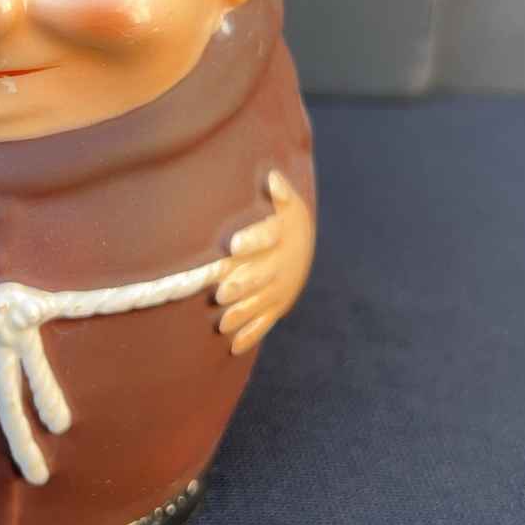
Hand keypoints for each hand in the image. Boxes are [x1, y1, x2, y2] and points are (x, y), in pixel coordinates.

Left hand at [216, 170, 315, 354]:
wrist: (304, 247)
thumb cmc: (287, 221)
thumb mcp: (288, 203)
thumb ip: (280, 193)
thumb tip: (273, 178)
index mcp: (281, 238)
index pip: (268, 236)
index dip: (252, 240)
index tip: (234, 243)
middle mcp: (280, 266)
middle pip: (261, 276)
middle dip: (241, 285)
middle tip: (220, 292)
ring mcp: (278, 291)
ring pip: (260, 303)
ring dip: (242, 314)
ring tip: (223, 323)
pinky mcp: (275, 308)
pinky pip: (264, 323)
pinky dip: (250, 335)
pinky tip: (233, 346)